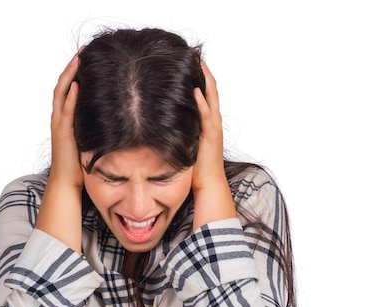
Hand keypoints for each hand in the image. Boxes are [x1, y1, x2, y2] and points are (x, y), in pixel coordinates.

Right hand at [49, 49, 83, 188]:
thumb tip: (114, 114)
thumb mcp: (89, 137)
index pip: (68, 88)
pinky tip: (79, 84)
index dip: (75, 71)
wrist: (67, 181)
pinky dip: (71, 96)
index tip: (86, 56)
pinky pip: (66, 111)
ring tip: (79, 59)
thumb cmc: (80, 162)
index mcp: (64, 117)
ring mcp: (59, 123)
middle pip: (63, 85)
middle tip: (83, 50)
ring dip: (70, 75)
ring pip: (62, 93)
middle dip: (72, 66)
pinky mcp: (62, 132)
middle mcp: (59, 116)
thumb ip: (95, 124)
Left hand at [191, 61, 236, 229]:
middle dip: (203, 72)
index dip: (199, 78)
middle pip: (210, 90)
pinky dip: (201, 102)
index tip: (190, 62)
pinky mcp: (211, 137)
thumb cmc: (196, 169)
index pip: (205, 94)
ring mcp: (213, 128)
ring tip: (198, 63)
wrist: (209, 185)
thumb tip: (161, 122)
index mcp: (207, 122)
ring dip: (205, 80)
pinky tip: (194, 90)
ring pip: (211, 98)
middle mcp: (212, 121)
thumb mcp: (186, 143)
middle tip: (195, 54)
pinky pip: (207, 116)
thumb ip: (179, 130)